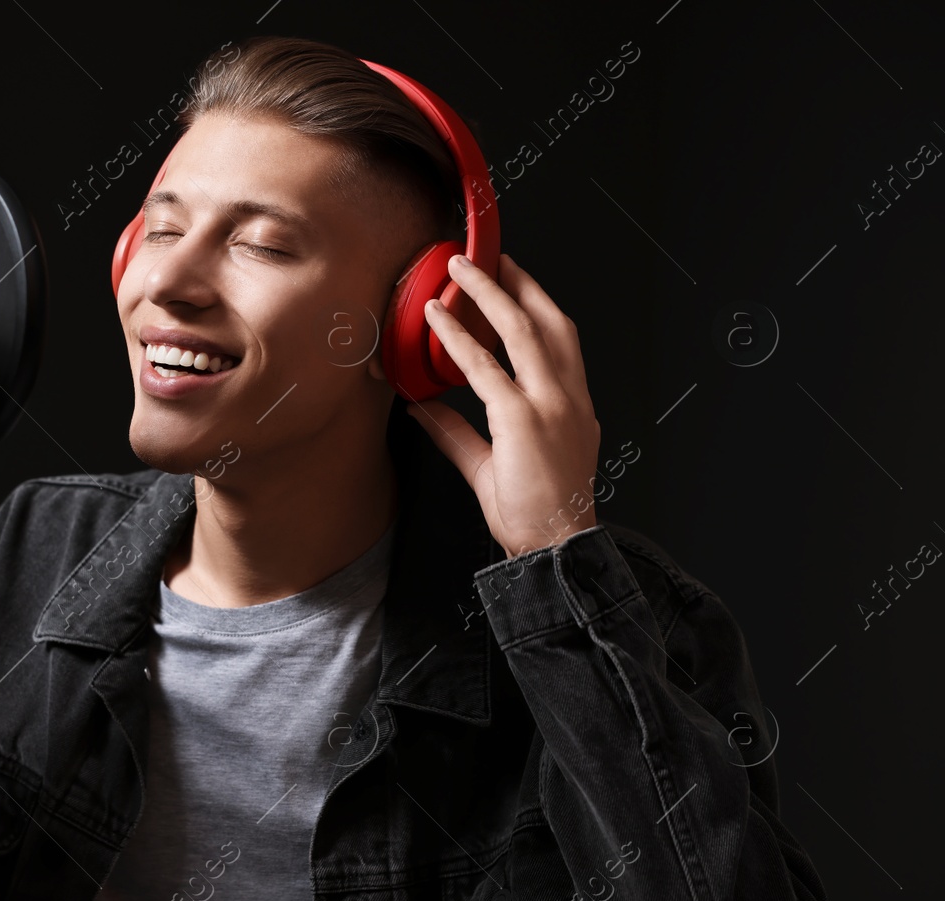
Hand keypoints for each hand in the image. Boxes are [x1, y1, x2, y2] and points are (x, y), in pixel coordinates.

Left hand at [406, 253, 600, 558]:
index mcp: (572, 406)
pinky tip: (436, 318)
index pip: (561, 341)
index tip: (516, 282)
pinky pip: (484, 368)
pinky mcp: (522, 419)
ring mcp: (548, 405)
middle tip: (493, 258)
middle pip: (550, 321)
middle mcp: (568, 398)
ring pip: (521, 331)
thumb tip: (422, 408)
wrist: (554, 547)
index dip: (538, 305)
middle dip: (521, 284)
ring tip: (461, 269)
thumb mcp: (491, 464)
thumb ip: (457, 432)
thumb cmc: (534, 512)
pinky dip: (457, 338)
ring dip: (489, 293)